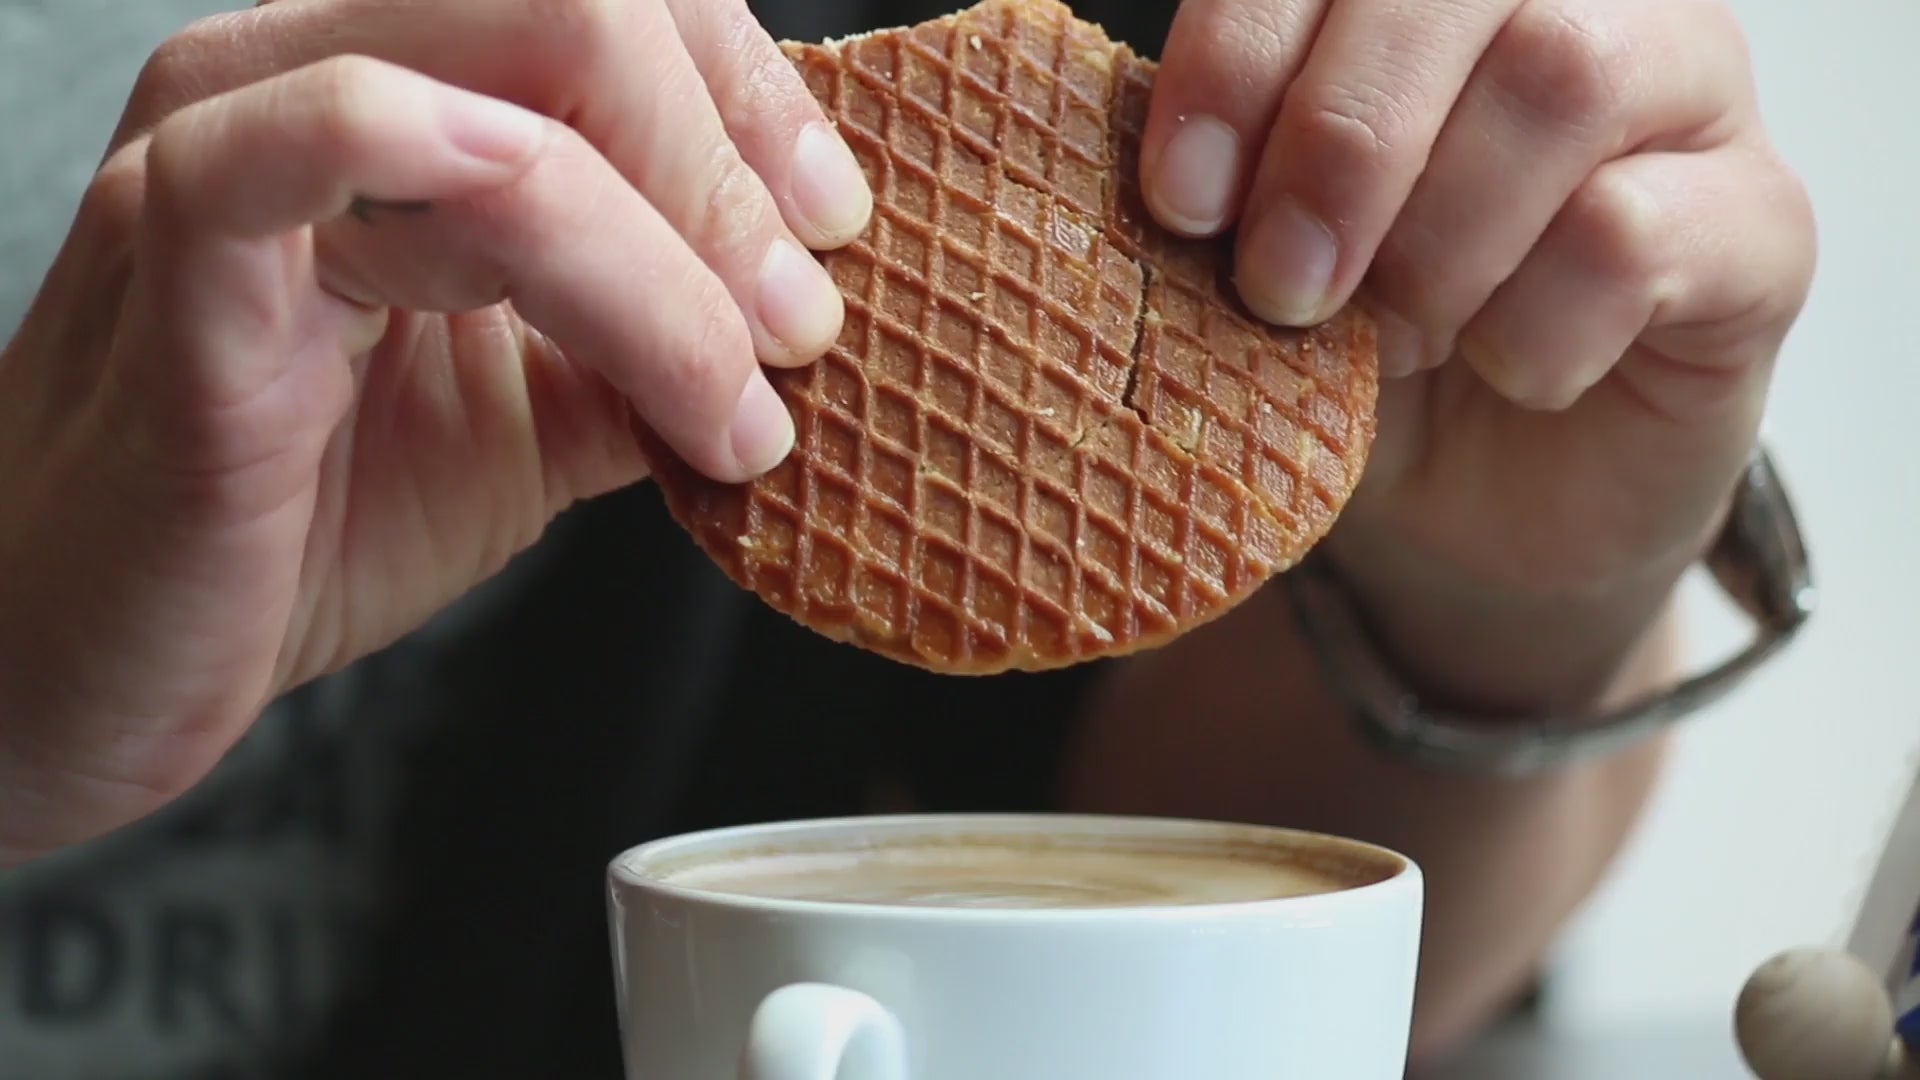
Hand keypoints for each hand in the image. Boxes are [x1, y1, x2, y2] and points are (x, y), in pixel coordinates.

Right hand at [0, 0, 871, 862]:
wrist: (97, 655)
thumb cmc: (294, 520)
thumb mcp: (531, 421)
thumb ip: (649, 348)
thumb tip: (802, 327)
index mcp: (400, 92)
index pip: (611, 5)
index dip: (754, 99)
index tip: (838, 232)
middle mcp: (308, 74)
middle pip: (581, 6)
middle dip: (734, 168)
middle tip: (808, 319)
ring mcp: (227, 144)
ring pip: (510, 89)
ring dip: (673, 241)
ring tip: (743, 388)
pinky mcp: (173, 253)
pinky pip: (326, 140)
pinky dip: (528, 219)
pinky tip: (630, 336)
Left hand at [1140, 0, 1816, 706]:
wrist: (1483, 518)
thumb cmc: (1366, 354)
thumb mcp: (1267, 262)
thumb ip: (1232, 184)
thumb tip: (1158, 167)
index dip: (1241, 53)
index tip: (1179, 196)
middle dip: (1338, 145)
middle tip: (1281, 288)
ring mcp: (1692, 97)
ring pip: (1561, 77)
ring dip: (1436, 241)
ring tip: (1392, 343)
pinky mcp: (1762, 225)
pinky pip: (1636, 235)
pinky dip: (1532, 329)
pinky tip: (1509, 375)